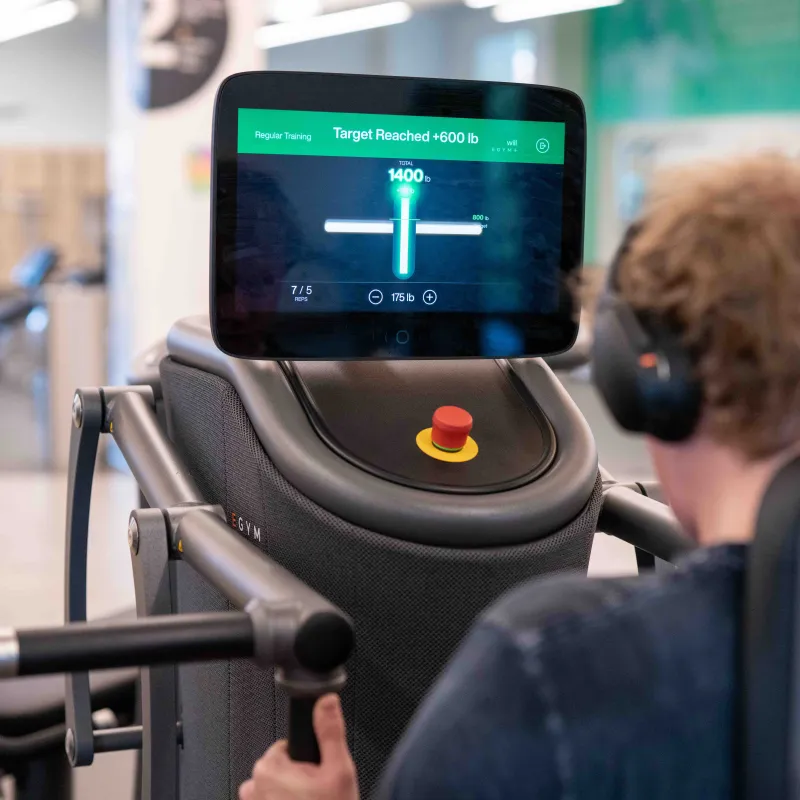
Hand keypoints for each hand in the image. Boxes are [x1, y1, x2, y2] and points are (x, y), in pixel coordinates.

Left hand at [239, 694, 358, 799]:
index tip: (316, 778)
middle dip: (295, 782)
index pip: (284, 750)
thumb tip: (326, 700)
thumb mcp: (340, 771)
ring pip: (270, 795)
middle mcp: (254, 790)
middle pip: (277, 773)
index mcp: (270, 769)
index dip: (305, 763)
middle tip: (316, 797)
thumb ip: (330, 732)